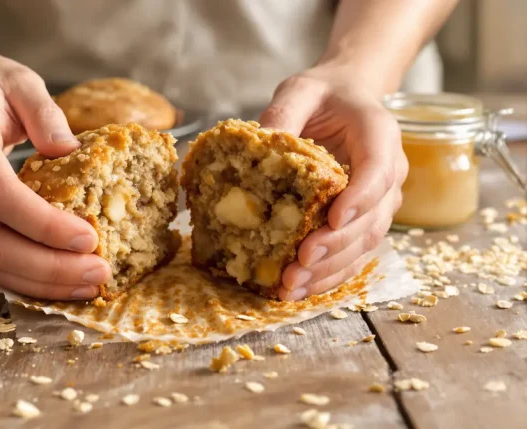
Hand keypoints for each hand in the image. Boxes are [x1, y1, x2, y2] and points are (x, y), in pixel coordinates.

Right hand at [0, 49, 111, 299]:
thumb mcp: (20, 82)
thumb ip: (46, 113)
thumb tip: (71, 150)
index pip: (0, 197)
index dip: (45, 225)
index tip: (89, 238)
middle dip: (50, 267)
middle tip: (100, 272)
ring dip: (41, 282)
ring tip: (90, 284)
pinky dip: (27, 279)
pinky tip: (63, 282)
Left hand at [258, 66, 407, 300]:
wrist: (346, 99)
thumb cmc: (324, 94)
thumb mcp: (301, 89)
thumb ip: (284, 112)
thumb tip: (259, 144)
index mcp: (379, 135)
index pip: (377, 171)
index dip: (359, 199)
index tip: (332, 220)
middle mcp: (388, 173)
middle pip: (371, 218)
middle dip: (335, 245)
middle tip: (301, 261)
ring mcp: (379, 202)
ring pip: (364, 243)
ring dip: (330, 269)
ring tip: (293, 285)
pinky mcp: (363, 220)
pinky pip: (353, 253)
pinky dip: (329, 274)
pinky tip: (300, 289)